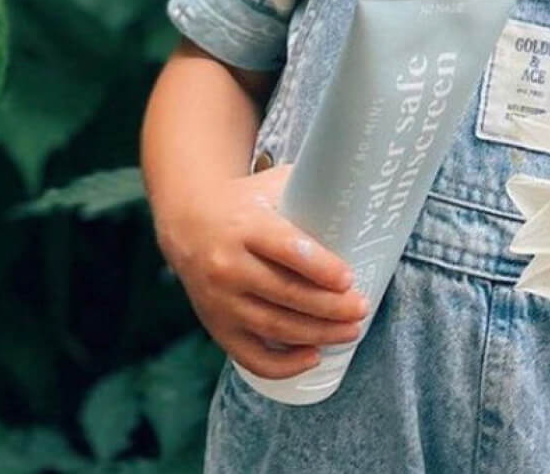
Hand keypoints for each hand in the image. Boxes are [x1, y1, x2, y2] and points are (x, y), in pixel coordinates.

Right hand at [159, 163, 370, 378]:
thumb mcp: (272, 185)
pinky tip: (312, 357)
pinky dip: (282, 364)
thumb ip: (310, 189)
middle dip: (329, 307)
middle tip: (361, 308)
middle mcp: (229, 266)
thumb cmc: (245, 203)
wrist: (188, 223)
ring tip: (350, 331)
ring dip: (317, 334)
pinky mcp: (216, 327)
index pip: (288, 250)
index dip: (321, 267)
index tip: (349, 278)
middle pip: (286, 293)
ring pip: (274, 326)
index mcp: (247, 227)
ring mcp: (221, 301)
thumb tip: (361, 191)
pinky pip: (250, 355)